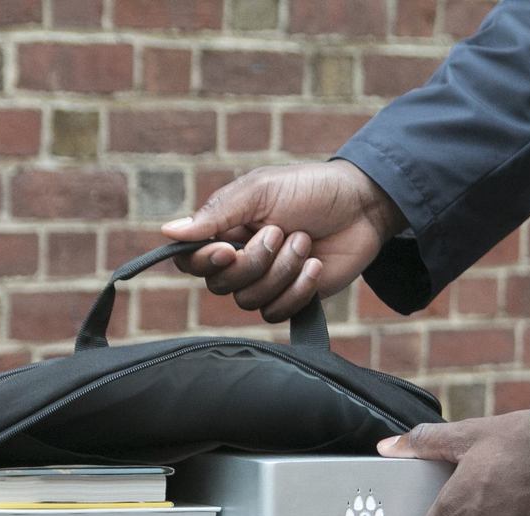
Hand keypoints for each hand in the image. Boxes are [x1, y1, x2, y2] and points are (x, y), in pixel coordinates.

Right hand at [160, 161, 406, 320]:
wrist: (362, 206)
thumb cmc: (310, 189)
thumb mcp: (260, 191)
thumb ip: (216, 213)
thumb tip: (167, 231)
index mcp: (225, 230)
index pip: (191, 261)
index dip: (204, 262)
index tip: (228, 249)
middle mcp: (239, 260)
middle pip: (221, 285)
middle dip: (255, 261)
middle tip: (282, 231)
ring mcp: (266, 282)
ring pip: (250, 300)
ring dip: (282, 271)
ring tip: (305, 242)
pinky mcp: (292, 298)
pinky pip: (277, 312)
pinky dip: (298, 290)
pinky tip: (315, 265)